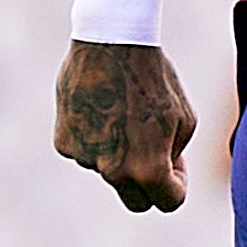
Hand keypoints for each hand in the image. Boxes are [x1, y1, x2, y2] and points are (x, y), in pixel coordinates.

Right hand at [55, 41, 197, 210]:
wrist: (111, 43)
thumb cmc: (155, 79)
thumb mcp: (184, 120)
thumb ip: (173, 155)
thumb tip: (160, 172)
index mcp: (148, 170)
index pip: (169, 203)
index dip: (178, 185)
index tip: (177, 167)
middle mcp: (113, 171)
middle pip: (135, 201)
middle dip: (149, 187)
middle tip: (155, 158)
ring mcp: (84, 158)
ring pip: (108, 171)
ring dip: (120, 154)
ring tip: (125, 113)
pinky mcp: (63, 142)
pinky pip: (85, 151)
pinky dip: (95, 138)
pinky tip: (102, 108)